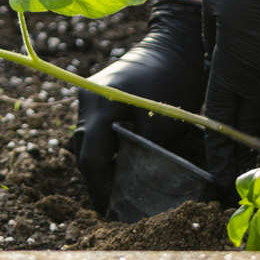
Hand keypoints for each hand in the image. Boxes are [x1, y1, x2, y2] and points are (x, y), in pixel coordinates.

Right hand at [70, 0, 205, 215]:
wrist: (177, 46)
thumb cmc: (173, 82)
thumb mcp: (161, 126)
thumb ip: (142, 157)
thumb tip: (136, 190)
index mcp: (98, 105)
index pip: (90, 158)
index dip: (100, 189)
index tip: (110, 213)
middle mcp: (86, 100)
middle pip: (83, 151)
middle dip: (97, 181)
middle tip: (113, 209)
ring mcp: (89, 96)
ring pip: (86, 141)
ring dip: (99, 165)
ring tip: (116, 191)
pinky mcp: (98, 96)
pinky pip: (94, 129)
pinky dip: (104, 149)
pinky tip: (119, 165)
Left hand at [200, 0, 259, 183]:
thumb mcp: (213, 0)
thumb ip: (210, 38)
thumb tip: (213, 62)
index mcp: (233, 64)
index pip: (221, 116)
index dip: (217, 145)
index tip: (215, 169)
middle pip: (249, 120)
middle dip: (240, 148)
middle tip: (234, 171)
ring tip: (253, 145)